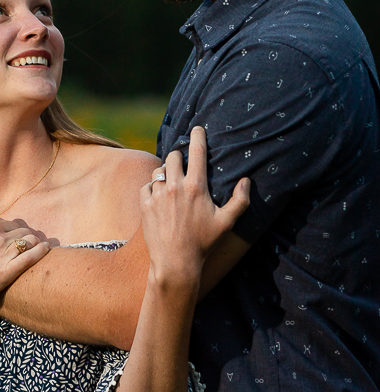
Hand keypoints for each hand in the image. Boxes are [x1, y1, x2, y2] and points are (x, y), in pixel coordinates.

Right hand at [0, 209, 50, 325]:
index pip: (12, 223)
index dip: (17, 230)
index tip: (20, 236)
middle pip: (23, 231)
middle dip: (28, 235)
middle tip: (32, 241)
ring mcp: (3, 255)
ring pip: (30, 241)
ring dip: (37, 241)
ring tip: (42, 244)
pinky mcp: (8, 272)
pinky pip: (31, 257)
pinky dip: (42, 250)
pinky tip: (47, 248)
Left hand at [140, 126, 249, 288]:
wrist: (176, 262)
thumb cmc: (204, 243)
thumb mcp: (226, 224)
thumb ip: (240, 201)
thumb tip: (247, 181)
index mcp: (196, 187)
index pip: (197, 152)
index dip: (198, 136)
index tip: (197, 128)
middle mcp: (175, 186)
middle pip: (174, 156)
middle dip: (180, 157)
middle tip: (184, 166)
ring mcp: (158, 194)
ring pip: (160, 170)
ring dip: (166, 172)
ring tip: (172, 184)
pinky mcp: (145, 203)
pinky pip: (147, 185)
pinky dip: (153, 187)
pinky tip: (159, 197)